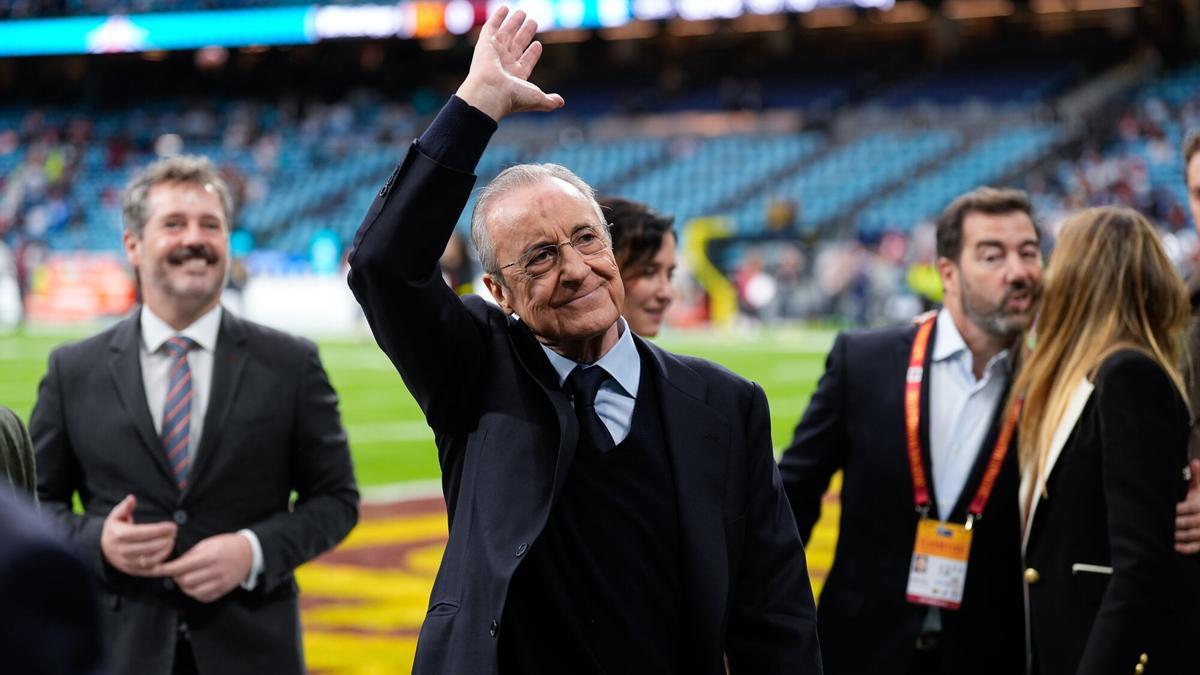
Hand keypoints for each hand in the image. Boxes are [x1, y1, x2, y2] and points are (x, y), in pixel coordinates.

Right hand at [100, 494, 177, 576]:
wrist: (103, 549)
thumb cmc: (115, 529)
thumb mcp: (116, 516)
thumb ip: (125, 507)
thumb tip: (132, 498)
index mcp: (119, 535)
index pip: (144, 533)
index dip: (160, 530)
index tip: (172, 526)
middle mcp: (122, 551)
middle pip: (149, 547)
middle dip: (165, 539)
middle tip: (174, 533)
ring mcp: (126, 563)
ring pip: (151, 559)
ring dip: (165, 551)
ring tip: (172, 541)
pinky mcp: (132, 571)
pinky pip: (150, 569)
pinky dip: (161, 562)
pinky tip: (168, 553)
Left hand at [155, 533, 251, 602]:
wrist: (249, 553)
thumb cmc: (227, 545)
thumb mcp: (209, 543)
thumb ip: (191, 554)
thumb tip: (174, 564)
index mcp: (210, 556)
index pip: (182, 566)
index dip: (167, 569)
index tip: (156, 569)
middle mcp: (215, 571)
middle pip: (185, 580)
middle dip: (176, 577)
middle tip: (176, 571)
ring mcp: (220, 582)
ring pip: (192, 591)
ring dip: (184, 585)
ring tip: (185, 578)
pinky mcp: (222, 591)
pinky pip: (202, 597)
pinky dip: (195, 592)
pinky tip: (196, 584)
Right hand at [455, 6, 563, 121]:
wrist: (491, 92)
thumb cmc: (513, 97)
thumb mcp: (537, 98)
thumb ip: (549, 100)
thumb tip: (561, 103)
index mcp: (516, 77)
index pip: (526, 61)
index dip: (532, 53)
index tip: (538, 44)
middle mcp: (505, 64)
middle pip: (517, 45)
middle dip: (525, 34)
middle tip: (533, 22)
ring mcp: (495, 53)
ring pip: (506, 34)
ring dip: (514, 23)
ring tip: (523, 12)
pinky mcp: (485, 44)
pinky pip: (491, 27)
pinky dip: (497, 17)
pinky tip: (504, 8)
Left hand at [1175, 459, 1199, 553]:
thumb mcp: (1198, 491)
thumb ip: (1196, 478)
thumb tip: (1195, 462)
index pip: (1192, 508)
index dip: (1179, 509)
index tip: (1169, 510)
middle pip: (1190, 522)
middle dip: (1176, 523)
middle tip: (1164, 522)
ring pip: (1192, 535)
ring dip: (1178, 535)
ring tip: (1168, 533)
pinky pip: (1196, 548)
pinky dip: (1185, 548)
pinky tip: (1175, 546)